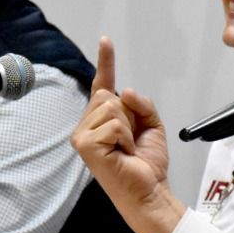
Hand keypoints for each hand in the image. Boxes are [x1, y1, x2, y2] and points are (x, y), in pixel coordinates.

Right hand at [70, 36, 184, 232]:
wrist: (150, 191)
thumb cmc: (147, 164)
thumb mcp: (151, 124)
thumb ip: (140, 103)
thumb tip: (123, 90)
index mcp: (100, 120)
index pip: (103, 85)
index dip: (105, 62)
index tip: (106, 41)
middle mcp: (86, 126)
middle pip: (109, 95)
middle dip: (130, 114)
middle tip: (131, 141)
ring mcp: (82, 136)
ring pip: (112, 107)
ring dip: (128, 128)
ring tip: (126, 149)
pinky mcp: (85, 145)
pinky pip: (113, 123)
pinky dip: (125, 137)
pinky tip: (122, 154)